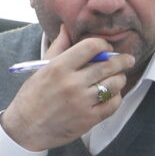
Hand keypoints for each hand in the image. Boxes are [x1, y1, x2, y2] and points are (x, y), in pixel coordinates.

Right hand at [0, 34, 134, 152]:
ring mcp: (82, 102)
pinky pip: (113, 104)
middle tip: (128, 60)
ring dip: (120, 78)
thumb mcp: (42, 68)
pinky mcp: (89, 119)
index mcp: (59, 67)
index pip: (91, 47)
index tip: (107, 49)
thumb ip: (58, 47)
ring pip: (114, 84)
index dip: (103, 45)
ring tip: (118, 77)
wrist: (26, 127)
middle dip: (122, 61)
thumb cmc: (33, 95)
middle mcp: (72, 83)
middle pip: (108, 66)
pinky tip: (112, 94)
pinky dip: (116, 97)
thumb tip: (66, 28)